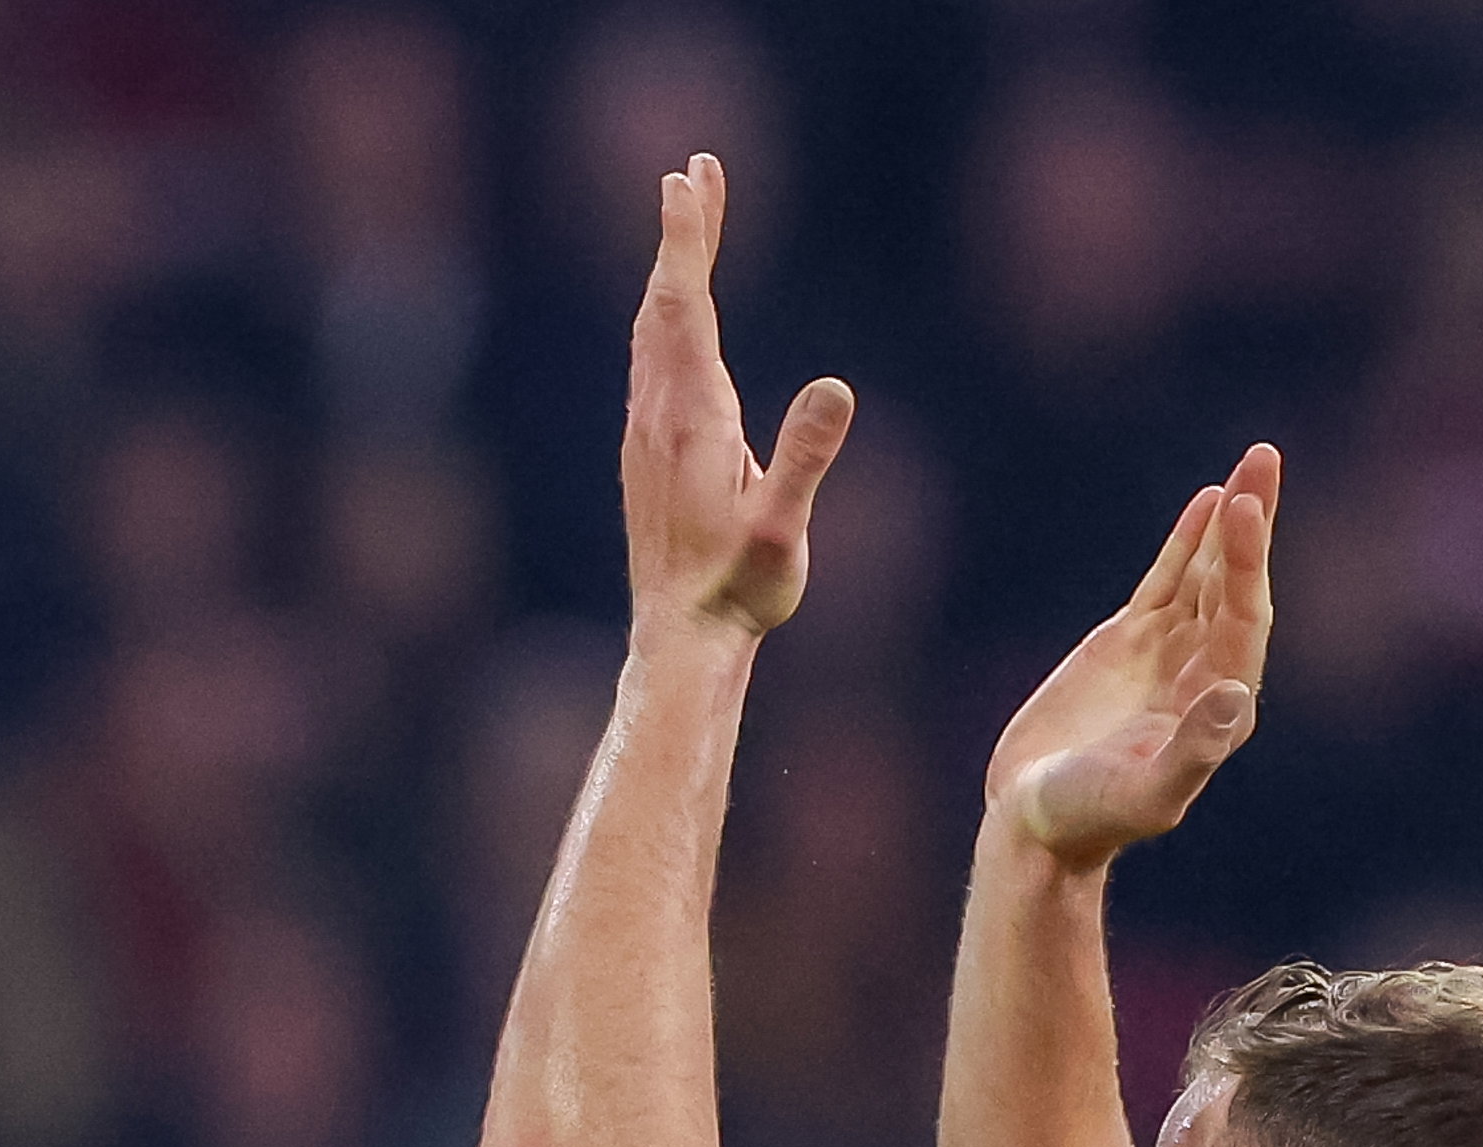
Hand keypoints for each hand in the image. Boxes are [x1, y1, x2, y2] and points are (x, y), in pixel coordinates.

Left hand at [624, 155, 853, 642]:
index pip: (687, 305)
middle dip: (683, 233)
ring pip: (653, 328)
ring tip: (687, 222)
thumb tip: (835, 389)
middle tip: (697, 171)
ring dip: (672, 270)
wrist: (682, 640)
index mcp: (695, 416)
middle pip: (666, 301)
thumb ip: (804, 457)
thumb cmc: (740, 590)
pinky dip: (665, 315)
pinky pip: (652, 360)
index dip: (687, 239)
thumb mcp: (783, 528)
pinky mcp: (647, 453)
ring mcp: (648, 432)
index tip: (687, 179)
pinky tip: (672, 318)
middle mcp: (661, 413)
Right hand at [992, 444, 1278, 866]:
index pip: (1245, 621)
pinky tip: (1208, 501)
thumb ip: (1191, 750)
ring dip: (1230, 523)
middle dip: (1252, 523)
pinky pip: (1169, 581)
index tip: (1244, 507)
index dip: (1247, 563)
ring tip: (1253, 463)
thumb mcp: (1143, 792)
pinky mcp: (1130, 644)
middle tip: (1264, 457)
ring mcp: (1169, 655)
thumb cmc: (1088, 818)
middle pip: (1238, 586)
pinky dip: (1189, 543)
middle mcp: (1206, 675)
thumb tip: (1236, 694)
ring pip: (1210, 576)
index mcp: (1220, 708)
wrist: (1036, 821)